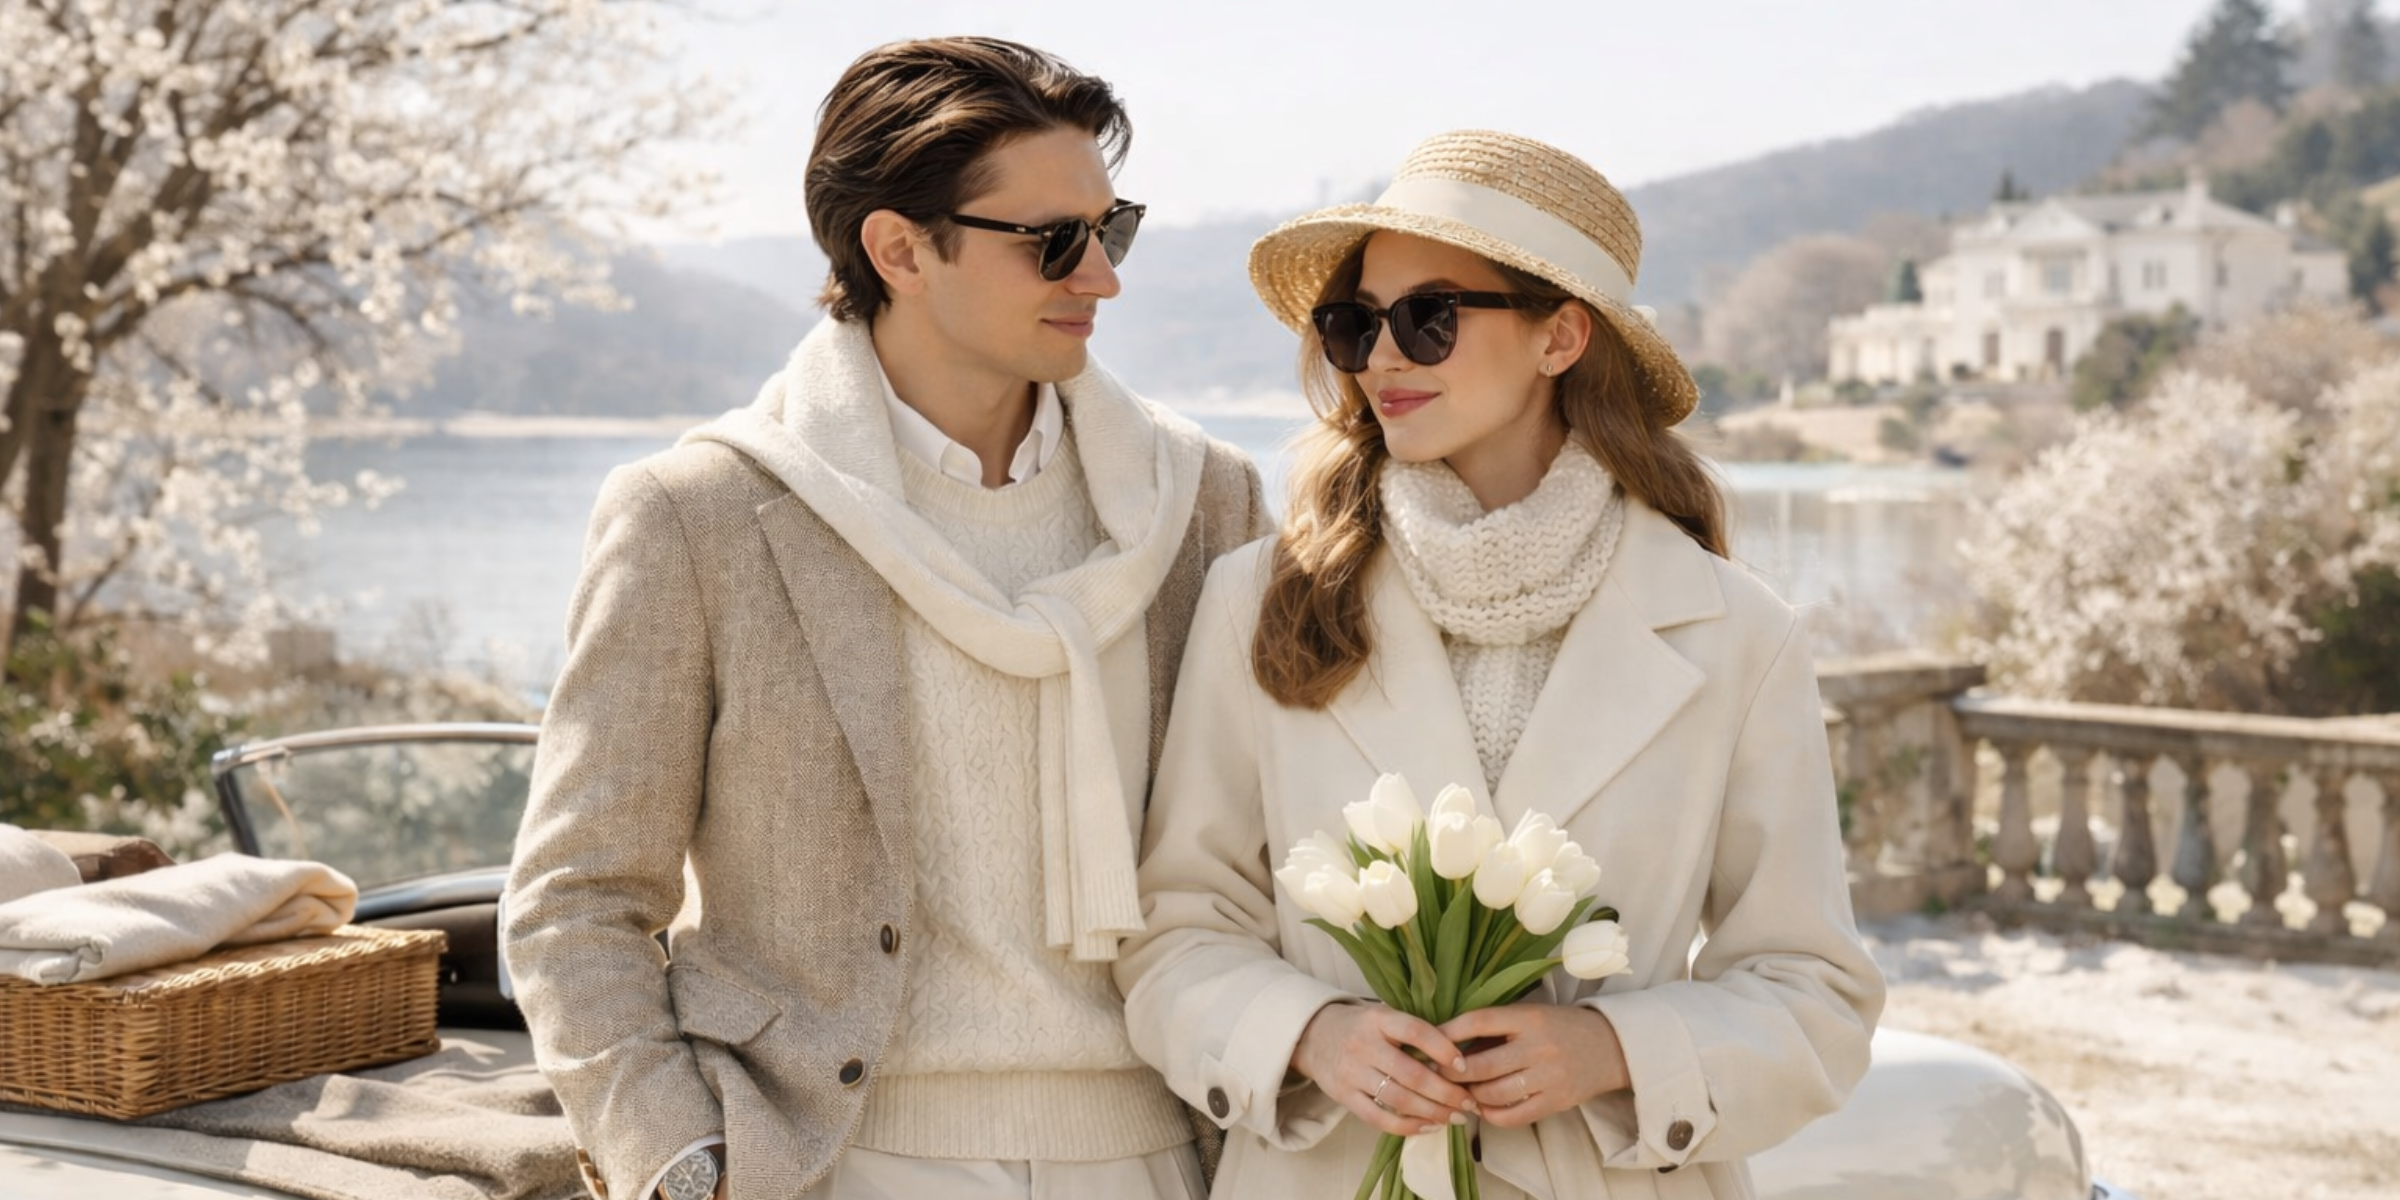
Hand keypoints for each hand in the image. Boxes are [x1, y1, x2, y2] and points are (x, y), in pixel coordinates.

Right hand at [1291, 1003, 1477, 1136]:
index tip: (1464, 1066)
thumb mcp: (1383, 1016)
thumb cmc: (1360, 1027)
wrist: (1312, 1036)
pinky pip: (1379, 1118)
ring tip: (1456, 1118)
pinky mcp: (1344, 1096)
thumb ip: (1413, 1031)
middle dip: (1446, 1092)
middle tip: (1470, 1103)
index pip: (1415, 1031)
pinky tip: (1429, 1126)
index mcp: (1378, 1019)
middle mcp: (1363, 1045)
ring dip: (1433, 1112)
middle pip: (1411, 1074)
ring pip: (1399, 1099)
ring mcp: (1352, 1072)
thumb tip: (1458, 1057)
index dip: (1443, 1049)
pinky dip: (1407, 1126)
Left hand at [1437, 1003, 1627, 1128]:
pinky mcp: (1556, 1102)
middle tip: (1435, 1074)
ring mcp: (1549, 1077)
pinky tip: (1483, 1108)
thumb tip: (1445, 1043)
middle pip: (1480, 1065)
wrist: (1609, 1047)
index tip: (1428, 1042)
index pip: (1478, 1021)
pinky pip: (1513, 1116)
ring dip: (1470, 1095)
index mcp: (1528, 1017)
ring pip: (1493, 1093)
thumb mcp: (1529, 1015)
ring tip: (1460, 1091)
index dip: (1447, 1034)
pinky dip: (1491, 1115)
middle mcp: (1538, 1046)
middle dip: (1451, 1072)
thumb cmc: (1559, 1027)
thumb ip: (1494, 1029)